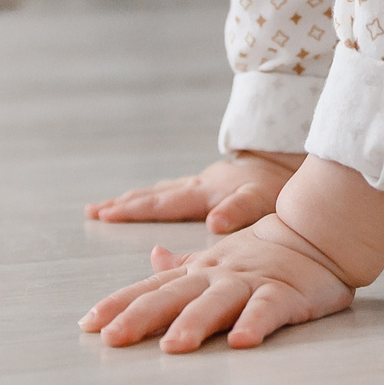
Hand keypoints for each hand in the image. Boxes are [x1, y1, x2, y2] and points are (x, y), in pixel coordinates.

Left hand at [79, 220, 354, 351]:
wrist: (317, 234)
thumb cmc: (265, 253)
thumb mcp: (218, 257)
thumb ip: (183, 265)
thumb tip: (152, 260)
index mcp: (199, 272)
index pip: (152, 289)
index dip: (120, 304)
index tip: (88, 325)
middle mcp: (217, 275)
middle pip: (173, 295)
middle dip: (141, 316)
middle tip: (113, 338)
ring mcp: (250, 283)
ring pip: (217, 301)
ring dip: (195, 322)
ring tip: (173, 346)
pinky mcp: (284, 294)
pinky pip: (267, 309)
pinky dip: (254, 323)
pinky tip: (241, 342)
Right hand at [83, 151, 300, 229]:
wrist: (291, 159)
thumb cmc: (278, 185)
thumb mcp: (262, 199)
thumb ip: (238, 209)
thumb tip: (213, 225)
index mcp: (205, 192)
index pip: (162, 204)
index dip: (132, 211)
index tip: (103, 216)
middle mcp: (199, 185)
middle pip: (154, 195)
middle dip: (123, 205)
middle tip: (93, 212)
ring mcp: (203, 183)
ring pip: (161, 191)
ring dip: (134, 200)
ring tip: (106, 208)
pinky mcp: (212, 184)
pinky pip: (174, 192)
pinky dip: (153, 198)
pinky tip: (149, 201)